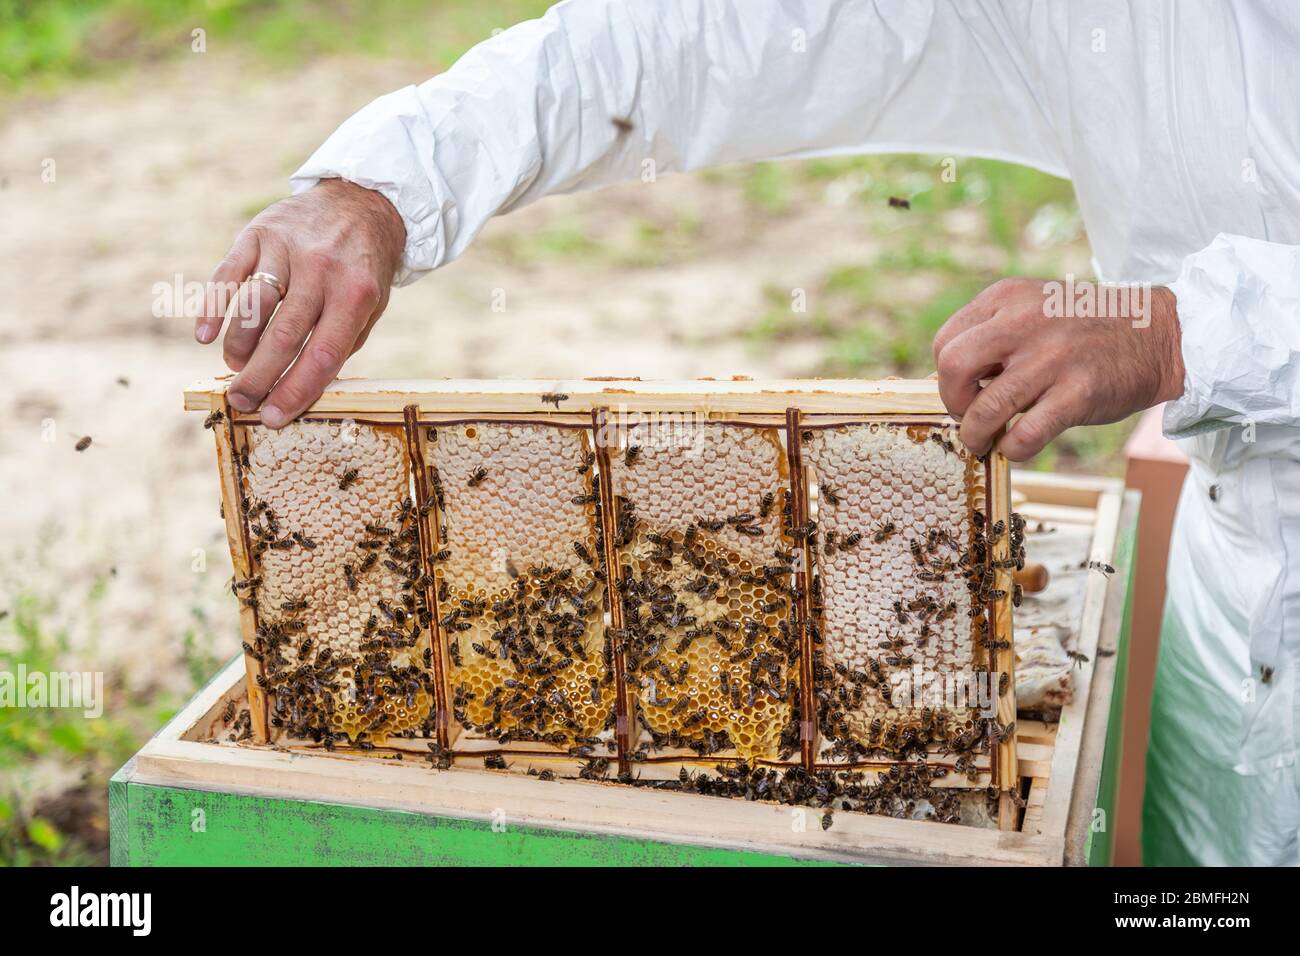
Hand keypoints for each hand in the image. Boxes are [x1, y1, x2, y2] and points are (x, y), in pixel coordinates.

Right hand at [195, 178, 405, 426]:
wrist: (360, 203)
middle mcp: (321, 269)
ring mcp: (286, 248)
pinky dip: (214, 308)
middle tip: (242, 401)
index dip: (295, 390)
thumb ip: (339, 343)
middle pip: (282, 336)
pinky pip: (228, 274)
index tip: (273, 416)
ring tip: (234, 367)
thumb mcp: (370, 307)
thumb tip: (299, 390)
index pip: (321, 354)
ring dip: (238, 346)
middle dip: (258, 377)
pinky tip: (206, 335)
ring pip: (252, 308)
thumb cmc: (362, 269)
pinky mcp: (258, 232)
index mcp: (355, 293)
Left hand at [931, 277, 1184, 460]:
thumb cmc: (1084, 329)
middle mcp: (1024, 322)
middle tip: (968, 415)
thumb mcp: (1033, 309)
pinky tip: (1017, 447)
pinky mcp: (1078, 393)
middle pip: (952, 368)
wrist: (1159, 333)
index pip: (945, 343)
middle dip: (952, 401)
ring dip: (976, 436)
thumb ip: (990, 336)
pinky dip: (1012, 450)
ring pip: (985, 409)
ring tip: (984, 442)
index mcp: (1007, 297)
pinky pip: (1024, 436)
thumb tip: (940, 382)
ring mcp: (1052, 358)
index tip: (965, 390)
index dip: (944, 376)